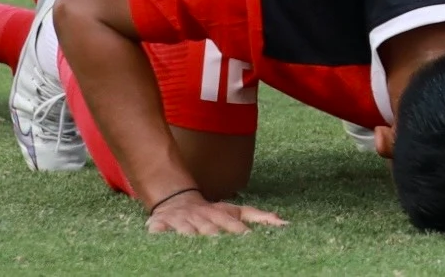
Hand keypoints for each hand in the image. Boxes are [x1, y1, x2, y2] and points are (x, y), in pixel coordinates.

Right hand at [145, 191, 283, 235]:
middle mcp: (201, 219)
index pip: (232, 225)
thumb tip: (286, 224)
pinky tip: (160, 234)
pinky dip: (159, 232)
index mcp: (220, 215)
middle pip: (210, 230)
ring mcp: (181, 222)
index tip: (248, 238)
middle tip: (221, 243)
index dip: (239, 231)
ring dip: (190, 236)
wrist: (177, 202)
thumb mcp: (236, 211)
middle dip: (215, 236)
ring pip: (186, 232)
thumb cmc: (212, 213)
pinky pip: (158, 231)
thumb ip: (260, 217)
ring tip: (193, 241)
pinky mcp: (160, 225)